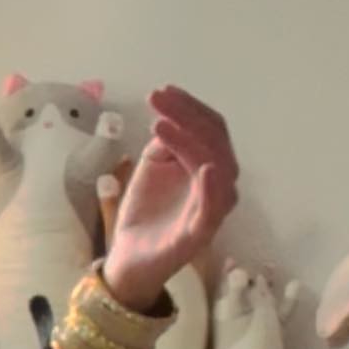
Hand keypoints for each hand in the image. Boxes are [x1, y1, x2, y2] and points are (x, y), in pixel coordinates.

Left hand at [101, 85, 239, 311]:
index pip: (209, 127)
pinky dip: (212, 187)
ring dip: (190, 141)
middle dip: (186, 115)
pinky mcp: (200, 234)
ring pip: (217, 167)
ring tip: (161, 125)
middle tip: (156, 99)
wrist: (129, 257)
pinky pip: (214, 209)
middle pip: (214, 140)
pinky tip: (203, 168)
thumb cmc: (145, 211)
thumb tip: (169, 117)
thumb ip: (165, 143)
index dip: (188, 106)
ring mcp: (212, 208)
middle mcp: (218, 183)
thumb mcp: (151, 167)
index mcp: (209, 164)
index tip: (161, 91)